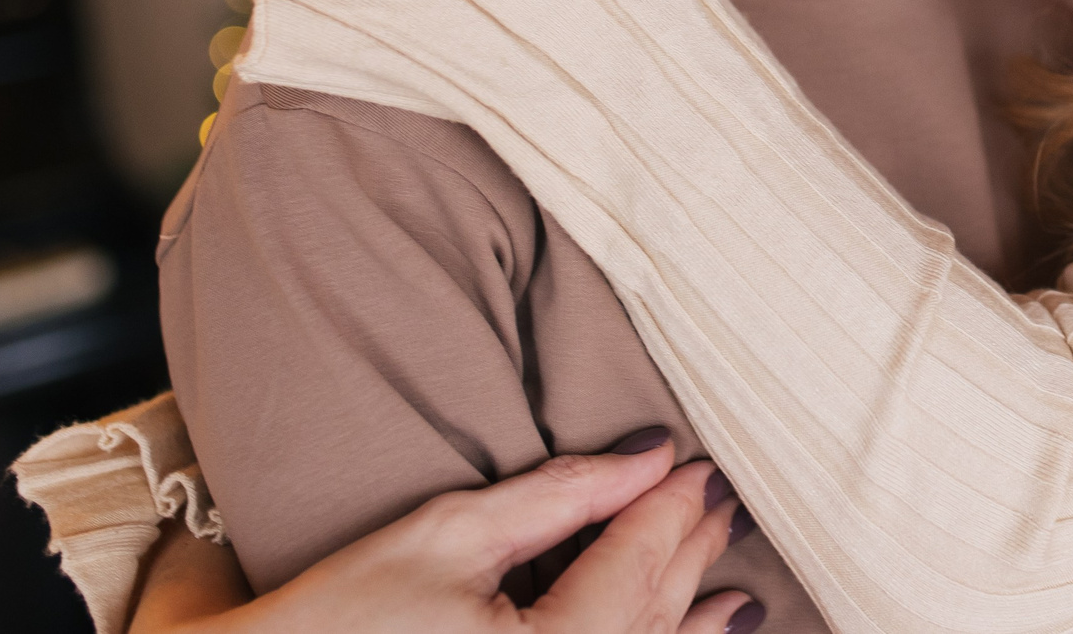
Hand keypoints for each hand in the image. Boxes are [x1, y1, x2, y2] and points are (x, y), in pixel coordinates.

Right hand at [129, 436, 758, 633]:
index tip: (700, 464)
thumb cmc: (337, 616)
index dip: (670, 509)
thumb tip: (647, 455)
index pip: (633, 564)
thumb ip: (559, 495)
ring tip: (735, 593)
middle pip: (648, 619)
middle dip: (688, 558)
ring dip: (688, 624)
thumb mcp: (449, 535)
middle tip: (723, 503)